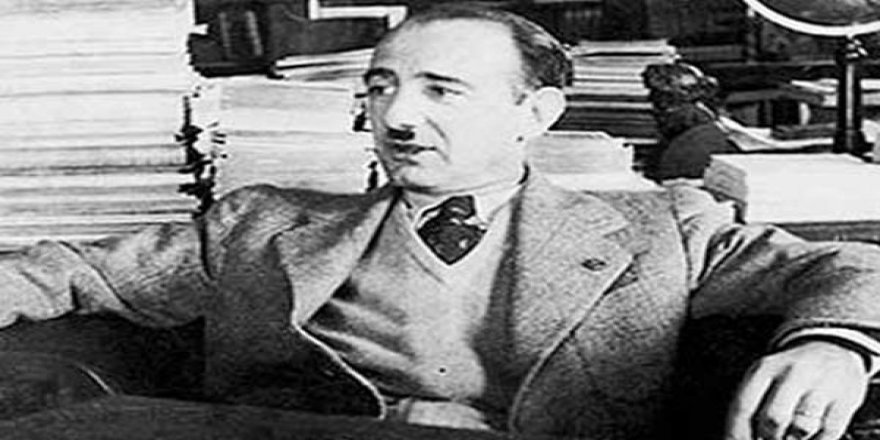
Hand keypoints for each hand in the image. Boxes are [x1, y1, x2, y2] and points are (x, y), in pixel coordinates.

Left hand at [725, 340, 870, 439]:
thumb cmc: (790, 372)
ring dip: (793, 438)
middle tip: (770, 438)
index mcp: (765, 367)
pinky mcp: (845, 399)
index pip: (744, 405)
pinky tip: (812, 435)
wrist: (834, 351)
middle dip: (768, 437)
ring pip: (801, 428)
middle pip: (773, 418)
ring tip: (790, 434)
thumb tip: (742, 436)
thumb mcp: (766, 376)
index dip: (738, 431)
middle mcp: (793, 373)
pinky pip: (828, 433)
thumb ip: (752, 403)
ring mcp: (821, 385)